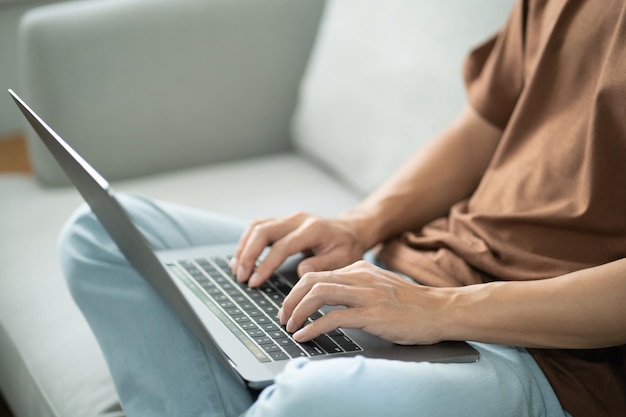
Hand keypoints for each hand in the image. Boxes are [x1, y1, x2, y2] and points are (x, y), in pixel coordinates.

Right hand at [229, 212, 368, 286]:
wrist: (351, 230)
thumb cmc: (347, 247)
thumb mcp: (344, 260)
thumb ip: (323, 265)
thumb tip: (301, 271)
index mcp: (313, 229)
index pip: (282, 246)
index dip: (265, 264)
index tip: (254, 282)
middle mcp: (298, 220)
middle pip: (263, 231)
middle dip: (248, 254)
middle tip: (241, 276)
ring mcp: (289, 219)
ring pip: (257, 226)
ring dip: (243, 247)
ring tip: (237, 269)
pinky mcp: (283, 222)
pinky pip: (259, 227)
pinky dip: (247, 242)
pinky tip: (241, 258)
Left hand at [279, 260, 447, 344]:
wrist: (441, 310)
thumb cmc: (411, 304)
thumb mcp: (378, 286)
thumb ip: (354, 288)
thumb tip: (326, 300)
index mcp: (359, 269)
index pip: (316, 273)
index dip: (296, 291)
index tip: (289, 307)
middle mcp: (360, 277)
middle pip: (311, 281)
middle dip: (290, 300)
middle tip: (283, 317)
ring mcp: (366, 294)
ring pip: (318, 294)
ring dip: (297, 312)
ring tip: (291, 327)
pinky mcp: (373, 314)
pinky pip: (334, 317)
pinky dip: (314, 327)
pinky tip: (306, 336)